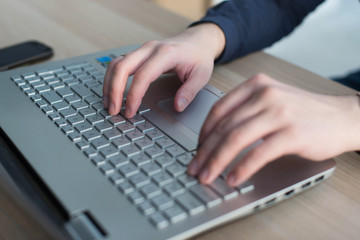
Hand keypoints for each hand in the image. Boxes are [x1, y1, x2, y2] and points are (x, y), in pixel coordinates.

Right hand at [103, 23, 224, 117]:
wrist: (197, 41)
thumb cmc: (198, 57)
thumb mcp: (201, 75)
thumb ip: (190, 91)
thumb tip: (178, 106)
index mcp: (166, 53)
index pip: (143, 75)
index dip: (134, 95)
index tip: (130, 111)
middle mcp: (150, 49)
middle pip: (122, 67)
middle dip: (114, 90)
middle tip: (113, 110)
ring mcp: (142, 50)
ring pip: (116, 64)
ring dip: (109, 84)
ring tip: (108, 104)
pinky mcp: (138, 54)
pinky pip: (118, 64)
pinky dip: (112, 78)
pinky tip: (111, 92)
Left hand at [188, 73, 359, 185]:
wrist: (343, 117)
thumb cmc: (304, 111)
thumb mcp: (272, 99)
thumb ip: (246, 110)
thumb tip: (217, 136)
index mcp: (256, 85)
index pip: (218, 109)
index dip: (203, 133)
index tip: (196, 149)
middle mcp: (265, 95)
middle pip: (223, 126)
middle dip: (204, 151)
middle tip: (195, 168)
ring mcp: (279, 113)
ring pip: (236, 139)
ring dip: (217, 161)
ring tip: (208, 176)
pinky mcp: (292, 133)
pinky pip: (258, 153)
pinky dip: (242, 168)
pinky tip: (233, 179)